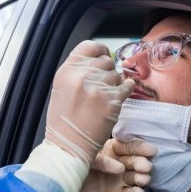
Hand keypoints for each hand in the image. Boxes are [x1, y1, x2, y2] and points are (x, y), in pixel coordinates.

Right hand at [45, 40, 134, 163]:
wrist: (68, 146)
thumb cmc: (64, 120)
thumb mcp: (63, 88)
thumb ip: (78, 71)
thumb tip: (99, 58)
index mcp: (67, 70)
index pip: (90, 46)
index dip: (100, 50)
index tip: (104, 56)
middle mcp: (82, 75)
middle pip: (106, 61)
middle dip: (107, 72)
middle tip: (102, 86)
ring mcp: (98, 87)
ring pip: (117, 75)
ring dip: (115, 84)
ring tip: (105, 97)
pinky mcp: (112, 100)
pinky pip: (127, 86)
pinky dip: (127, 89)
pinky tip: (120, 96)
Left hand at [68, 139, 156, 191]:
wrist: (60, 191)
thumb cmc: (71, 168)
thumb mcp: (84, 158)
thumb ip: (102, 161)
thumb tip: (120, 167)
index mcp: (112, 149)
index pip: (129, 146)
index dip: (140, 148)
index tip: (150, 150)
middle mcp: (119, 164)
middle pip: (135, 161)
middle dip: (142, 163)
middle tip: (145, 167)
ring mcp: (120, 180)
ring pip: (135, 178)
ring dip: (141, 178)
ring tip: (143, 180)